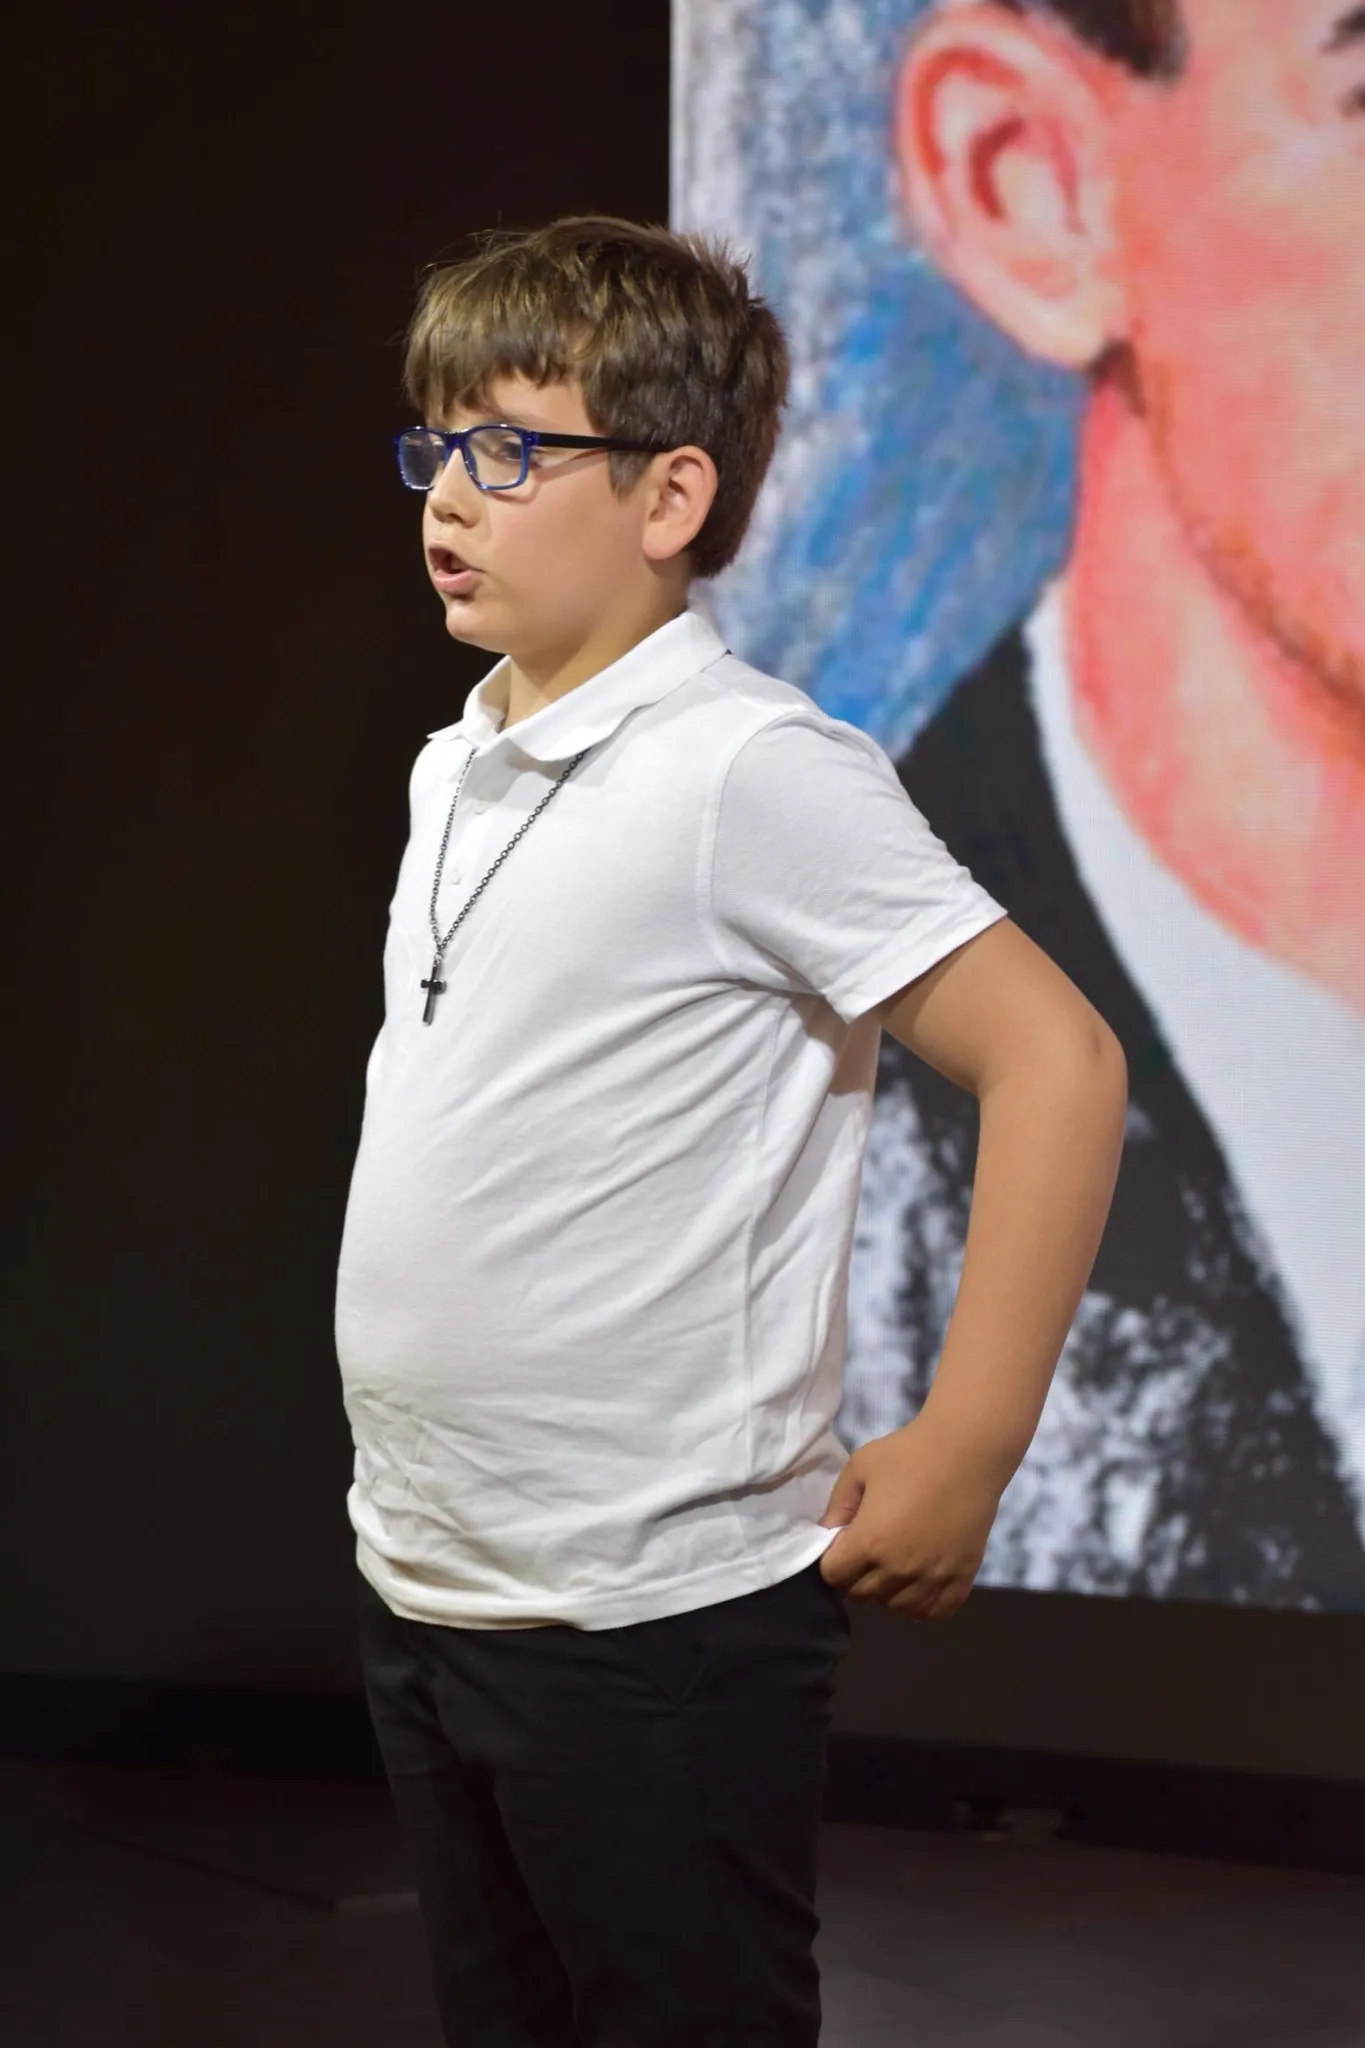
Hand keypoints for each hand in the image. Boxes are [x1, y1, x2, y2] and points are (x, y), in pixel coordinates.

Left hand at [817, 1415, 1005, 1618]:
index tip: (843, 1544)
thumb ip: (837, 1506)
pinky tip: (919, 1583)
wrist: (966, 1450)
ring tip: (892, 1565)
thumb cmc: (908, 1454)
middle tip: (866, 1552)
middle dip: (856, 1577)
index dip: (832, 1561)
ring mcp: (934, 1576)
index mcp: (870, 1542)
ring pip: (897, 1607)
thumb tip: (826, 1535)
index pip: (834, 1576)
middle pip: (863, 1595)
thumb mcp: (859, 1468)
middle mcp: (900, 1568)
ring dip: (888, 1592)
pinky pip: (936, 1610)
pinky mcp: (962, 1576)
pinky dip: (923, 1605)